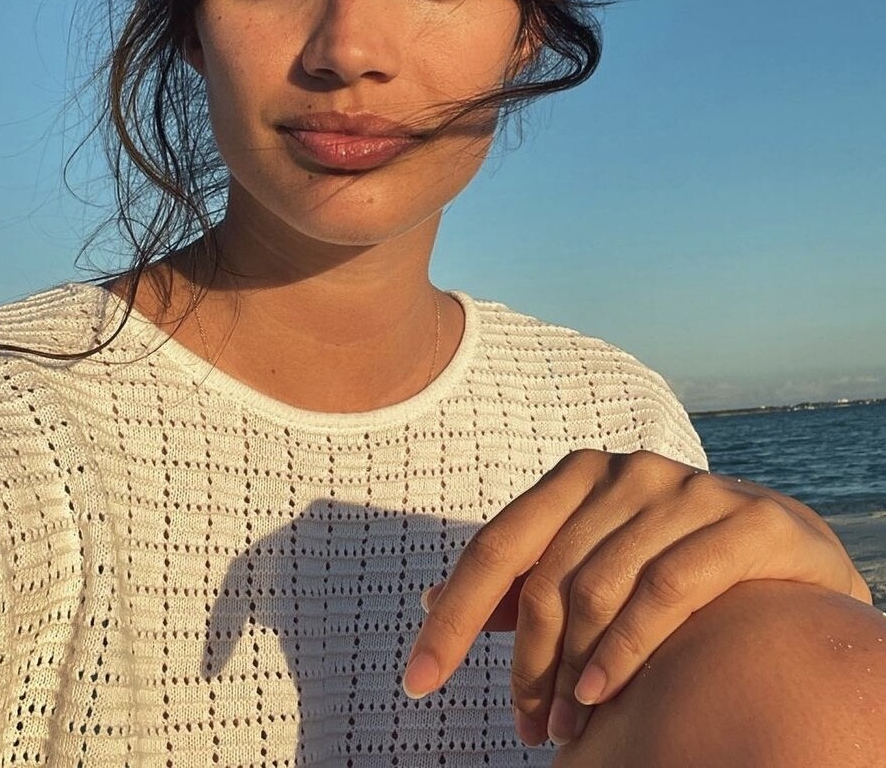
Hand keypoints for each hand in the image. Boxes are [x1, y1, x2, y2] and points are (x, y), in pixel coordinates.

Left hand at [402, 448, 868, 746]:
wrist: (785, 545)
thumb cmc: (671, 557)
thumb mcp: (593, 562)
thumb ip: (525, 581)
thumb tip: (428, 601)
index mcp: (577, 475)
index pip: (497, 548)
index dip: (451, 616)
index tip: (417, 682)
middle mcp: (624, 471)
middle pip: (545, 578)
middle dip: (525, 665)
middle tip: (525, 728)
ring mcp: (683, 489)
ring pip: (598, 590)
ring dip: (572, 672)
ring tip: (564, 731)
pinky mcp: (741, 519)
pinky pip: (663, 591)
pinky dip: (624, 650)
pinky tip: (600, 696)